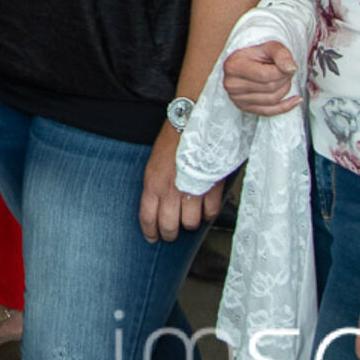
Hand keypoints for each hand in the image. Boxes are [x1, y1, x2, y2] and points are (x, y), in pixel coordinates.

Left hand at [138, 127, 222, 241]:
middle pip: (170, 227)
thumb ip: (155, 187)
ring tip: (190, 215)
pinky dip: (208, 213)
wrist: (192, 121)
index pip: (148, 218)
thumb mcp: (154, 163)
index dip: (150, 232)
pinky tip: (205, 207)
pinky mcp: (211, 187)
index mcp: (152, 183)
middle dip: (171, 233)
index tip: (153, 238)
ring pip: (191, 223)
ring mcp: (191, 190)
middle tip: (173, 232)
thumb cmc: (172, 140)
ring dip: (191, 222)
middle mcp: (170, 190)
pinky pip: (210, 213)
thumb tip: (158, 208)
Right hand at [223, 41, 300, 115]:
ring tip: (284, 79)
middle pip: (270, 88)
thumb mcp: (269, 46)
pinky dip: (286, 107)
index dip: (282, 72)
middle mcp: (231, 84)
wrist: (245, 62)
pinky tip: (295, 100)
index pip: (265, 75)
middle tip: (287, 72)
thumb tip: (291, 69)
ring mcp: (236, 98)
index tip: (287, 65)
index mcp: (234, 66)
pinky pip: (269, 112)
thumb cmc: (257, 54)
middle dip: (284, 80)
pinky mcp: (244, 108)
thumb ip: (281, 54)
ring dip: (285, 90)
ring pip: (271, 100)